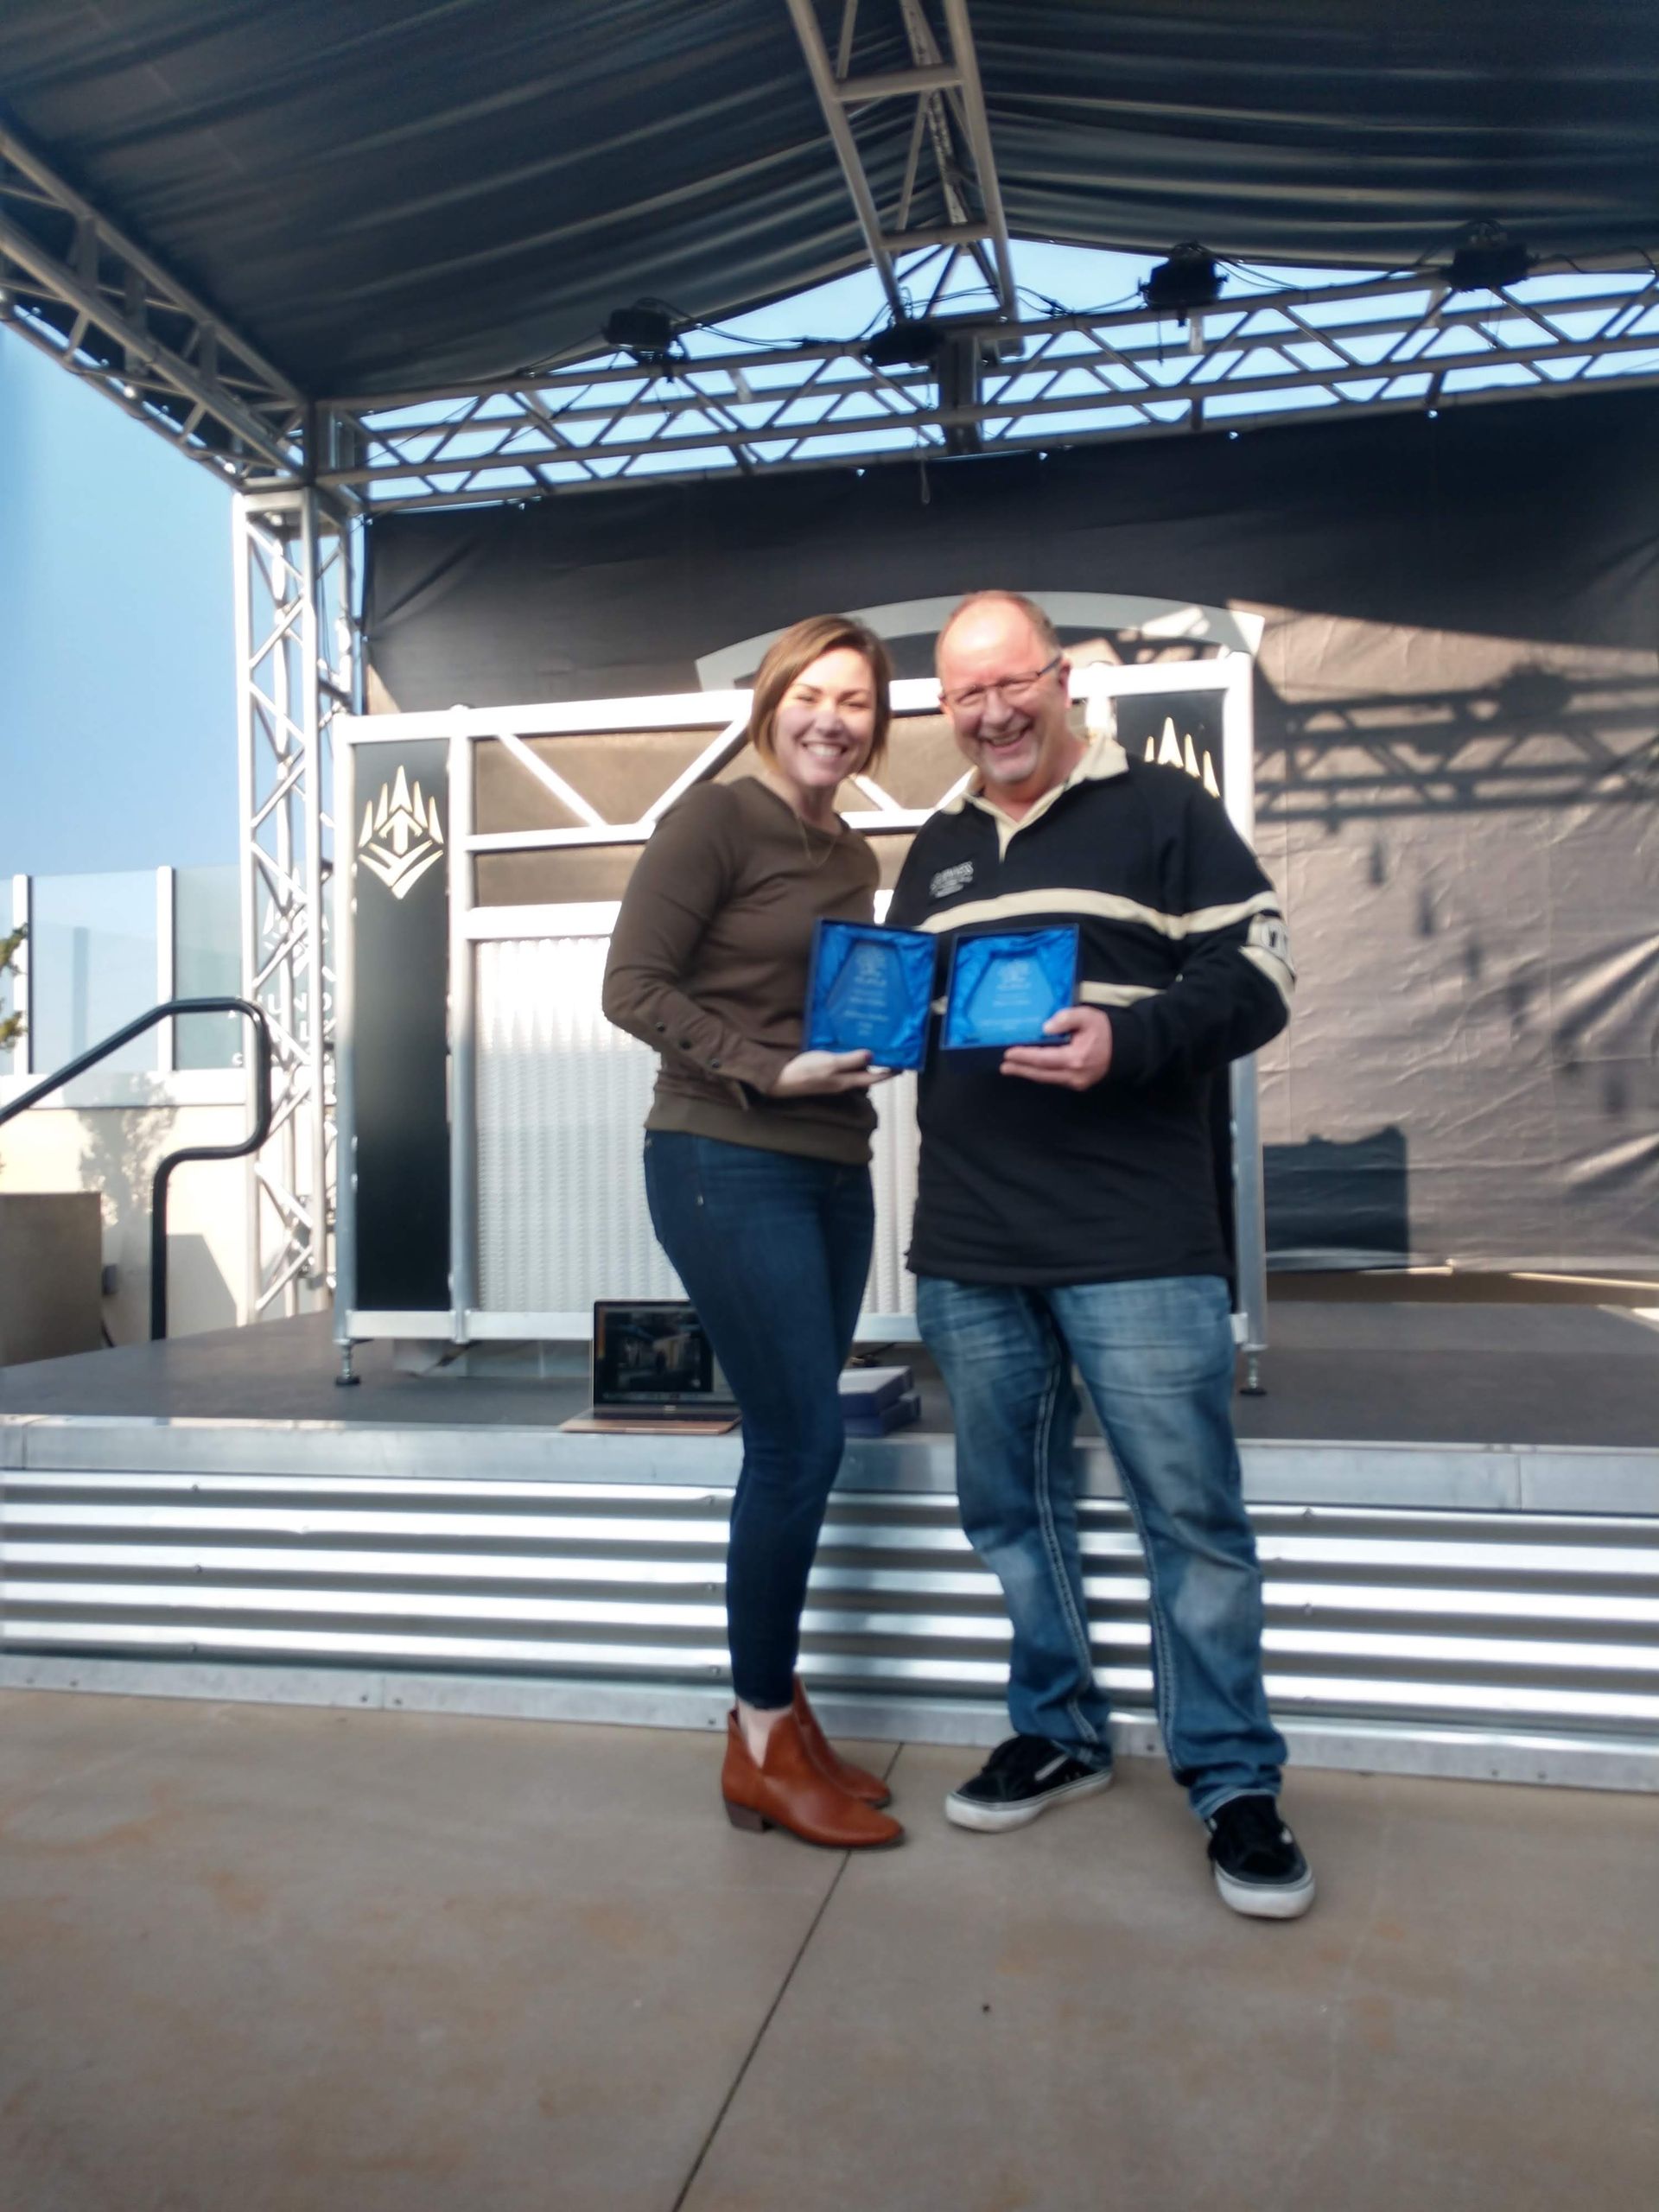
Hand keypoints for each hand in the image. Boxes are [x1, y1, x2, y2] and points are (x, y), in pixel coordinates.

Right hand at [770, 1048, 893, 1097]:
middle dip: (879, 1066)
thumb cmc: (805, 1071)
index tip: (903, 1065)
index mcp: (847, 1081)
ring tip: (872, 1046)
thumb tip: (872, 1055)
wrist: (780, 1080)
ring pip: (855, 1072)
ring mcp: (833, 1079)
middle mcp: (843, 1082)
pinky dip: (850, 1059)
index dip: (889, 1073)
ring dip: (865, 1062)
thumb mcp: (830, 1063)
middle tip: (890, 1051)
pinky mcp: (823, 1074)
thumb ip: (851, 1060)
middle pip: (866, 1075)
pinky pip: (843, 1067)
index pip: (875, 1078)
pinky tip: (848, 1049)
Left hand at [1000, 1005, 1113, 1090]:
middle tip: (1003, 1066)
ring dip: (1028, 1073)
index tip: (1008, 1053)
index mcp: (1076, 1058)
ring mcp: (1076, 1082)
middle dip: (1020, 1070)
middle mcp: (1074, 1075)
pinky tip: (1030, 1068)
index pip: (1044, 1059)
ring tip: (1010, 1068)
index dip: (1025, 1057)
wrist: (1125, 1048)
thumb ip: (1067, 1018)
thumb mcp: (1087, 1016)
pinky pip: (1054, 1079)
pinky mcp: (1078, 1084)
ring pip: (1047, 1079)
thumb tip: (1045, 1028)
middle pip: (1041, 1074)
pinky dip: (1040, 1074)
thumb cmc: (1104, 1030)